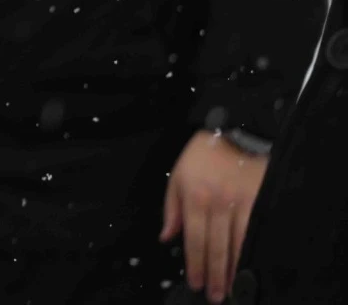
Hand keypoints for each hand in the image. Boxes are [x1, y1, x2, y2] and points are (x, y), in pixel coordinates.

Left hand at [160, 130, 266, 303]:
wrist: (231, 133)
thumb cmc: (199, 156)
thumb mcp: (176, 177)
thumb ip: (171, 209)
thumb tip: (166, 237)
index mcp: (193, 197)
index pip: (193, 239)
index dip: (194, 263)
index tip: (195, 282)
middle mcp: (216, 204)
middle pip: (215, 246)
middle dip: (213, 274)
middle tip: (214, 295)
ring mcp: (238, 204)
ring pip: (235, 244)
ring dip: (233, 269)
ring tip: (231, 289)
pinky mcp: (256, 202)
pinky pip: (252, 232)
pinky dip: (249, 251)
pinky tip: (248, 266)